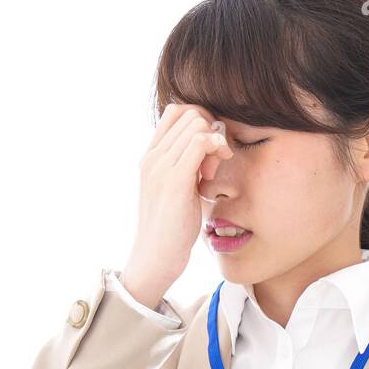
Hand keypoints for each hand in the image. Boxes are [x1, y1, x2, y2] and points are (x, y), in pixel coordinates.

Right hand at [119, 103, 231, 308]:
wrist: (155, 257)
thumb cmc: (171, 228)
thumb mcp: (177, 189)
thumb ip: (187, 165)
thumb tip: (209, 145)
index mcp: (150, 157)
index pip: (176, 111)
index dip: (200, 121)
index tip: (209, 149)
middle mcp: (152, 157)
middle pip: (190, 113)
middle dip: (210, 130)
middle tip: (215, 161)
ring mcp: (160, 167)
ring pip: (197, 123)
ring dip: (215, 141)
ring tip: (214, 168)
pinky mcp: (174, 180)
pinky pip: (200, 142)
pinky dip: (216, 147)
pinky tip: (218, 167)